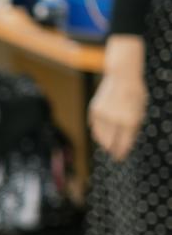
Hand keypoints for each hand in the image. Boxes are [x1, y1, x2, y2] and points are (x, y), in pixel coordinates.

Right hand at [90, 35, 147, 159]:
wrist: (122, 76)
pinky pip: (94, 127)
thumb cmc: (135, 94)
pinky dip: (98, 132)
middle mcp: (115, 120)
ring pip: (100, 137)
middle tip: (114, 155)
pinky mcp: (94, 111)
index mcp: (130, 121)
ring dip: (104, 142)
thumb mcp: (140, 111)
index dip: (122, 152)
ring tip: (108, 145)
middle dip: (112, 150)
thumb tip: (123, 143)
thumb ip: (132, 128)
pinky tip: (102, 133)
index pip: (124, 143)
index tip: (120, 157)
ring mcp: (103, 115)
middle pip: (110, 143)